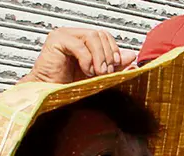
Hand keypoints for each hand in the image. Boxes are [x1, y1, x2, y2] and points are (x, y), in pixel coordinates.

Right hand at [19, 27, 136, 83]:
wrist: (51, 94)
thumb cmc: (70, 86)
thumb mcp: (99, 75)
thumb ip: (115, 65)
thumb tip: (131, 55)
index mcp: (84, 41)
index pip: (105, 36)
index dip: (114, 49)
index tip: (117, 65)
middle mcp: (74, 35)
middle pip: (101, 35)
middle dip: (108, 55)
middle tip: (106, 72)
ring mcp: (65, 35)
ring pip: (93, 37)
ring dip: (100, 57)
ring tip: (97, 73)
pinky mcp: (56, 40)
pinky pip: (79, 45)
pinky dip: (87, 60)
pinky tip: (86, 71)